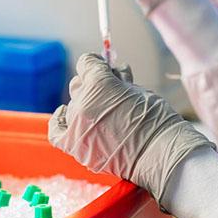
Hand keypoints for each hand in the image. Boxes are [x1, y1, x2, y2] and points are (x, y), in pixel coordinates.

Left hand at [48, 54, 213, 205]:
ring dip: (85, 104)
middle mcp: (83, 102)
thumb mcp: (140, 90)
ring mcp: (78, 126)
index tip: (104, 66)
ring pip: (72, 105)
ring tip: (102, 111)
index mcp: (100, 83)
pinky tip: (65, 114)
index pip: (87, 63)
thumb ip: (120, 81)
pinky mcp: (77, 148)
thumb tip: (113, 72)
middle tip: (109, 92)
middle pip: (78, 84)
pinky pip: (57, 131)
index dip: (97, 63)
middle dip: (92, 84)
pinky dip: (59, 120)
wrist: (160, 155)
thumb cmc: (156, 121)